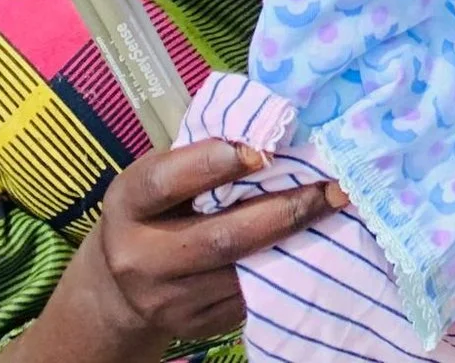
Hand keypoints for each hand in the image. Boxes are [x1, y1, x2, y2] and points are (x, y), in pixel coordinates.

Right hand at [28, 140, 344, 362]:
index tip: (264, 150)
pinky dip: (284, 268)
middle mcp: (140, 257)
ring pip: (243, 270)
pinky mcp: (194, 326)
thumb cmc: (156, 209)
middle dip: (285, 210)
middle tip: (334, 187)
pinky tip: (313, 244)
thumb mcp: (161, 174)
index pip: (166, 183)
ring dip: (296, 239)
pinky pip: (248, 296)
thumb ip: (204, 153)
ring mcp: (167, 299)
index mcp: (129, 204)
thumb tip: (272, 128)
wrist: (120, 287)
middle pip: (220, 238)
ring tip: (335, 211)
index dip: (214, 165)